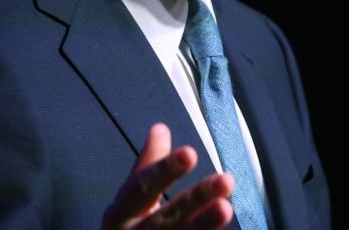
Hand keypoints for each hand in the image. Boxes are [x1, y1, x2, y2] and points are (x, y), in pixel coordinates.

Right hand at [101, 123, 235, 229]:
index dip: (165, 170)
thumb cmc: (128, 229)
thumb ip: (148, 166)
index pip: (142, 187)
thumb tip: (160, 128)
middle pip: (167, 217)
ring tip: (227, 208)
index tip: (190, 152)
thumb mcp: (130, 200)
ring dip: (205, 226)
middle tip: (226, 179)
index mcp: (121, 214)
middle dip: (196, 199)